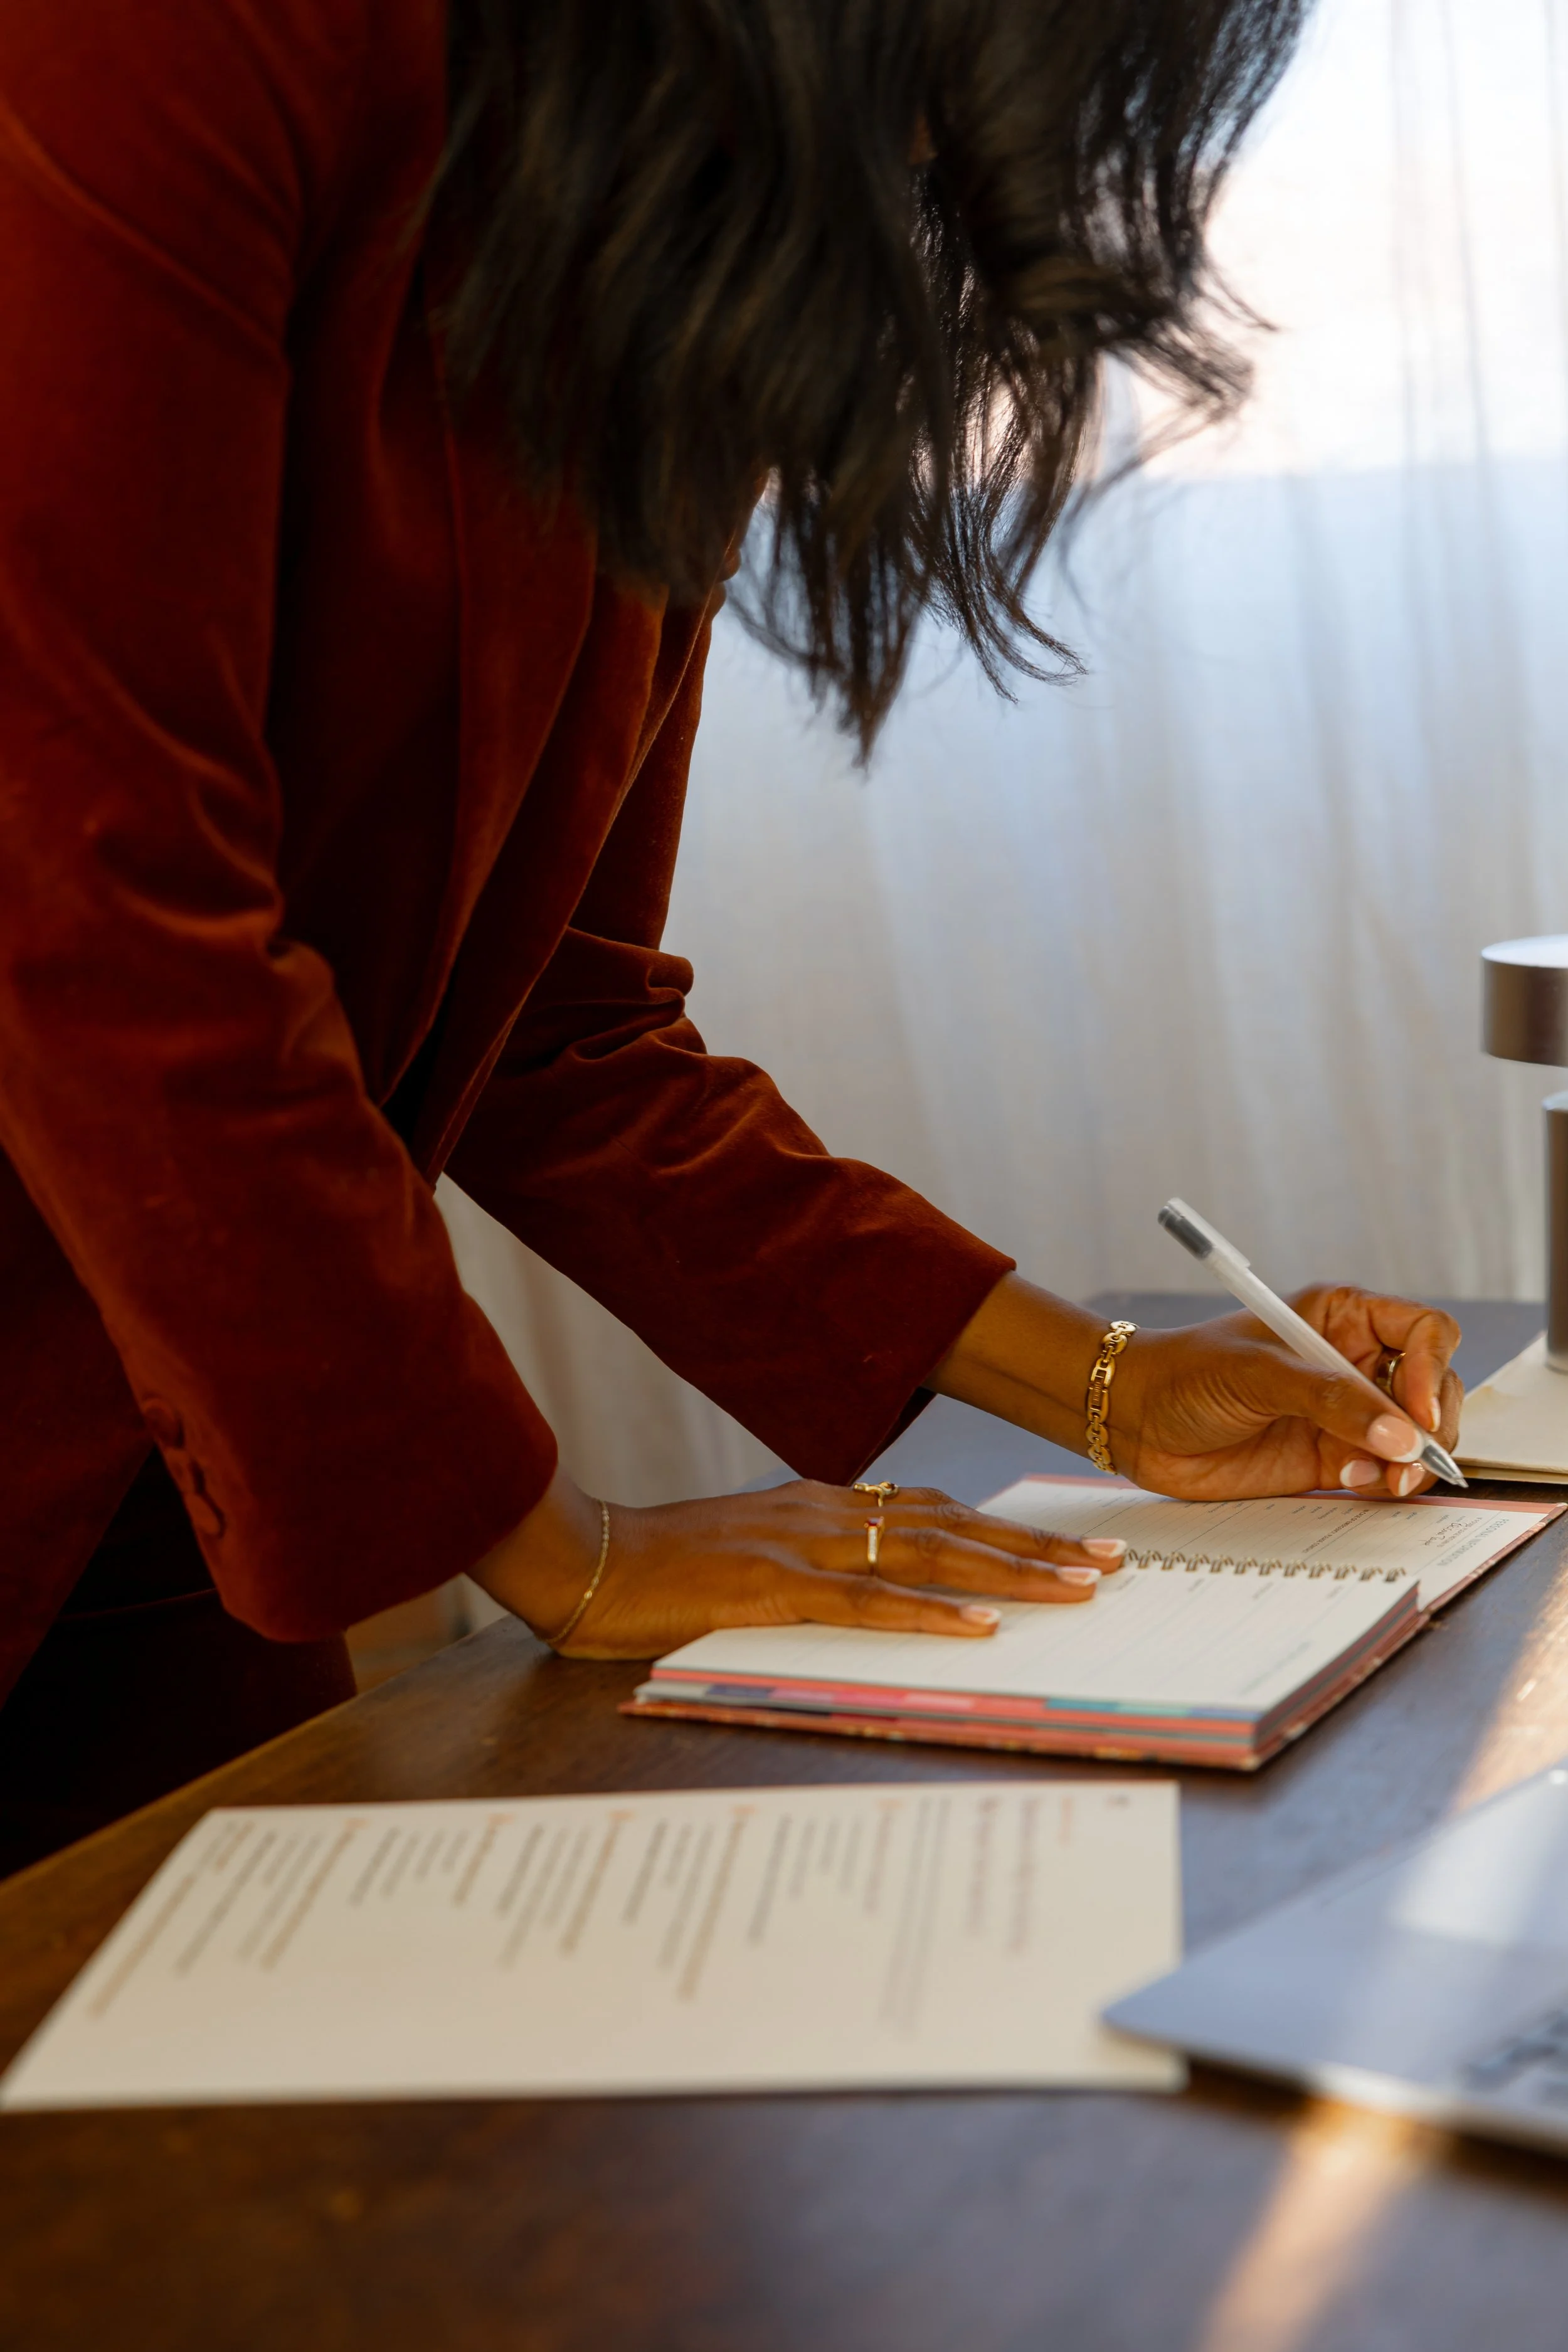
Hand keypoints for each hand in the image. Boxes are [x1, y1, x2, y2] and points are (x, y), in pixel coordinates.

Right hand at [471, 1470, 1128, 1659]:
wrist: (585, 1557)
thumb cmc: (665, 1566)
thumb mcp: (754, 1553)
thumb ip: (817, 1563)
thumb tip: (878, 1581)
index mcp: (824, 1505)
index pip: (936, 1512)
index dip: (1007, 1529)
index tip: (1071, 1546)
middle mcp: (826, 1514)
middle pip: (953, 1527)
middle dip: (1036, 1548)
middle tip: (1109, 1566)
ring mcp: (802, 1547)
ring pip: (927, 1556)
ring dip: (1008, 1573)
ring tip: (1075, 1591)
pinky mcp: (772, 1588)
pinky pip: (864, 1602)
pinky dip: (926, 1612)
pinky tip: (976, 1625)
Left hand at [932, 1272, 1462, 1500]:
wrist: (1137, 1421)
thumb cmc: (1185, 1373)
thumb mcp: (1259, 1373)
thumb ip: (1330, 1401)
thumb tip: (1399, 1433)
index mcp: (1343, 1317)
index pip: (1425, 1333)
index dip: (1431, 1370)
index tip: (1416, 1411)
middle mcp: (1352, 1362)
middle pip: (1433, 1389)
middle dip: (1431, 1426)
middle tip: (1409, 1458)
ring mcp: (1345, 1412)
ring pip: (1416, 1437)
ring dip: (1412, 1462)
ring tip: (1382, 1479)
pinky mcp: (1331, 1457)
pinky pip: (1384, 1472)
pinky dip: (1385, 1483)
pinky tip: (1353, 1482)